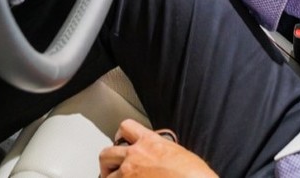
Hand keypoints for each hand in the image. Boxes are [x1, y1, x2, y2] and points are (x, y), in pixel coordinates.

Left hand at [99, 119, 216, 177]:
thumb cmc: (193, 173)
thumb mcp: (177, 152)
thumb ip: (161, 151)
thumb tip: (159, 158)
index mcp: (150, 142)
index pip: (126, 127)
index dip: (120, 135)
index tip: (121, 142)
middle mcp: (135, 155)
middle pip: (107, 153)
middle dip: (107, 162)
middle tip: (111, 169)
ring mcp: (129, 173)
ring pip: (106, 175)